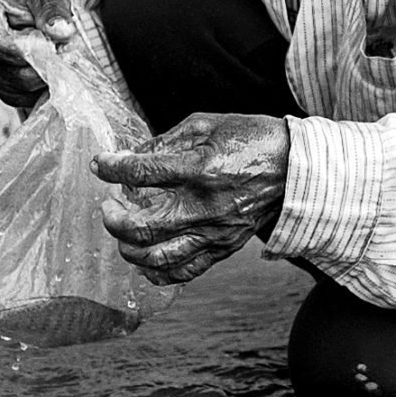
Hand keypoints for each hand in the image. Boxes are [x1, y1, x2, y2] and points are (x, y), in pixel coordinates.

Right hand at [0, 0, 78, 112]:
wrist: (26, 10)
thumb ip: (55, 8)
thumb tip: (62, 32)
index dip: (22, 51)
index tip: (50, 48)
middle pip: (4, 69)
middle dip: (39, 65)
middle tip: (64, 52)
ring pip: (14, 86)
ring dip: (43, 77)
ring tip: (57, 57)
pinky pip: (18, 97)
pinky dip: (39, 88)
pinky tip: (49, 71)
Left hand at [96, 112, 290, 285]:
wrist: (294, 169)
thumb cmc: (251, 140)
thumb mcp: (206, 124)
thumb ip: (165, 141)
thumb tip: (130, 155)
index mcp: (199, 167)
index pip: (140, 173)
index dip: (111, 168)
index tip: (100, 165)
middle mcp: (204, 206)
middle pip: (141, 227)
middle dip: (112, 218)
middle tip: (110, 205)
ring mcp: (213, 232)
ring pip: (156, 257)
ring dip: (129, 247)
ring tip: (124, 231)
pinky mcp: (222, 248)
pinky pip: (183, 272)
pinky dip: (156, 271)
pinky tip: (145, 257)